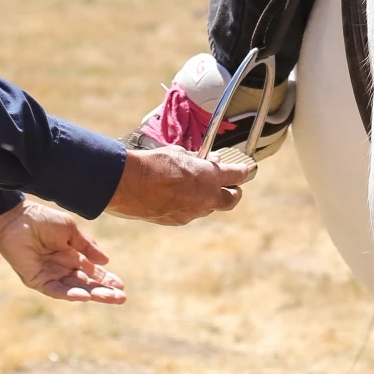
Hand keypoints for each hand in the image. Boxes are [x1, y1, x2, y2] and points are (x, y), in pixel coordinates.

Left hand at [0, 200, 125, 304]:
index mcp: (72, 256)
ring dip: (92, 295)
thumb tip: (106, 261)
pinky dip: (70, 293)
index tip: (121, 286)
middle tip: (121, 298)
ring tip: (109, 297)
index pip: (93, 272)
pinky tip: (84, 295)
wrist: (18, 218)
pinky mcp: (38, 281)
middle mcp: (63, 269)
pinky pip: (56, 290)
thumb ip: (87, 246)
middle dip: (104, 291)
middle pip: (87, 284)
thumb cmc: (43, 220)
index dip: (106, 279)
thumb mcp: (71, 230)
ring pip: (75, 290)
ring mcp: (51, 276)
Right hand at [106, 144, 250, 224]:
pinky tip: (178, 197)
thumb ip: (195, 159)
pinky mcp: (178, 221)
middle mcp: (206, 198)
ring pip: (209, 208)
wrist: (130, 185)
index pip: (236, 175)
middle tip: (232, 187)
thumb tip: (202, 160)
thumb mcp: (178, 153)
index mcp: (210, 177)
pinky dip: (189, 205)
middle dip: (234, 193)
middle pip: (231, 200)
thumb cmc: (154, 163)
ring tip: (197, 188)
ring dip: (208, 199)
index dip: (241, 172)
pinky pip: (190, 213)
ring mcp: (193, 212)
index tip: (244, 170)